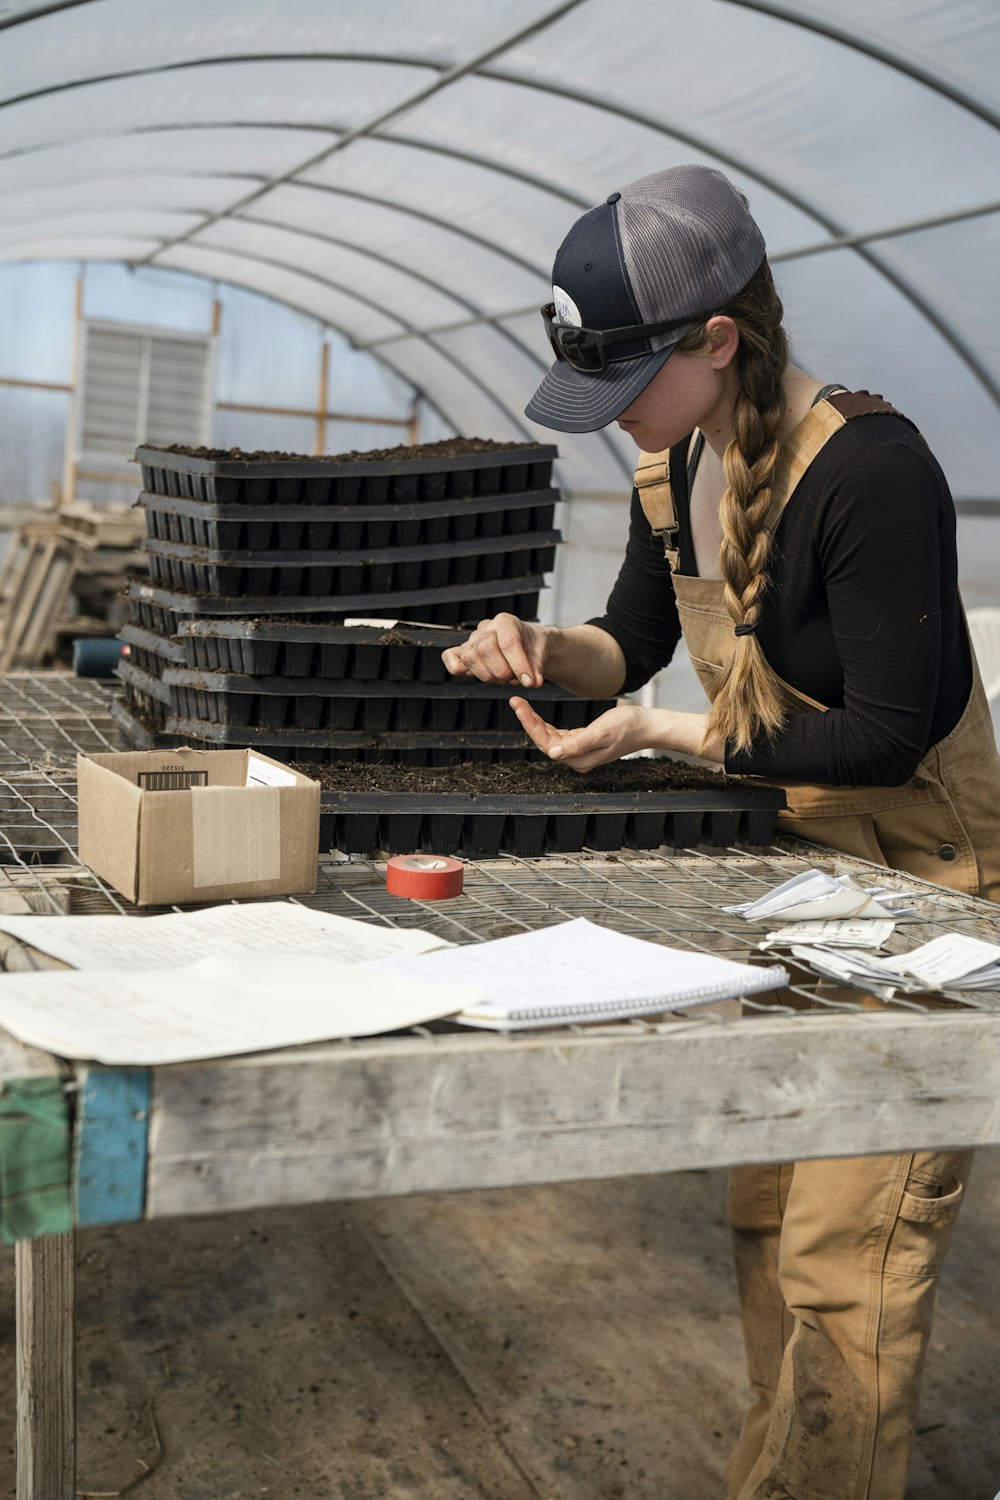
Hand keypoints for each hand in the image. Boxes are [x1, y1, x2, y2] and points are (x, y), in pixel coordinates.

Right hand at [441, 613, 547, 687]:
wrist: (528, 644)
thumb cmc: (531, 646)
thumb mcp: (540, 654)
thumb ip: (536, 669)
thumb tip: (532, 682)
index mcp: (506, 622)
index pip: (508, 643)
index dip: (519, 665)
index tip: (528, 681)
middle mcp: (486, 628)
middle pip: (485, 649)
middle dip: (502, 672)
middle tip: (514, 679)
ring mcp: (472, 639)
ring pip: (470, 658)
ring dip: (488, 676)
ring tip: (503, 678)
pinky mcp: (462, 652)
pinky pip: (451, 660)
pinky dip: (460, 671)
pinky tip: (483, 674)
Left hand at [510, 698, 653, 771]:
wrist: (647, 726)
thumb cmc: (628, 726)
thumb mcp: (603, 731)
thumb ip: (578, 743)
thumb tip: (553, 753)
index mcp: (579, 759)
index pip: (546, 743)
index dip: (530, 725)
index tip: (519, 706)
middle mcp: (577, 759)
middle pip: (544, 741)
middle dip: (528, 721)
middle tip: (515, 701)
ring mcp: (579, 752)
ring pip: (549, 738)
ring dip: (535, 722)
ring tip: (521, 704)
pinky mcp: (583, 743)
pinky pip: (558, 735)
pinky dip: (547, 725)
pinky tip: (538, 715)